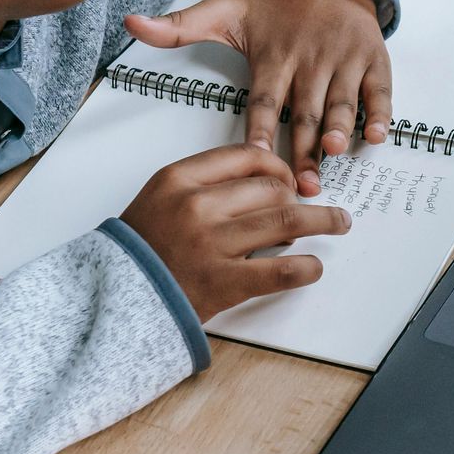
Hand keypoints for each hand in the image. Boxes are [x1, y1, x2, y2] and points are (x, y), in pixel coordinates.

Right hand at [119, 143, 350, 320]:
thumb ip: (206, 182)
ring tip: (338, 223)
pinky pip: (280, 271)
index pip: (246, 156)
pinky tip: (314, 267)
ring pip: (285, 220)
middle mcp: (196, 206)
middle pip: (270, 188)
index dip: (278, 166)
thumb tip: (266, 181)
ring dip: (321, 220)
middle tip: (307, 211)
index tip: (289, 179)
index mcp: (179, 179)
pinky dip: (306, 268)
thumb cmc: (143, 249)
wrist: (116, 297)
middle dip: (297, 198)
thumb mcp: (162, 198)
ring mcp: (211, 245)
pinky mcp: (223, 283)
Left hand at [124, 0, 390, 195]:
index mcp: (273, 55)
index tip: (254, 158)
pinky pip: (379, 89)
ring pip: (341, 101)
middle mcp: (309, 59)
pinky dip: (380, 111)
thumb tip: (131, 24)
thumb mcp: (223, 10)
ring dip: (339, 127)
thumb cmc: (273, 5)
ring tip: (335, 152)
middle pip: (304, 111)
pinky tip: (377, 135)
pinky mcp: (372, 58)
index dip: (260, 130)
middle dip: (303, 147)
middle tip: (301, 183)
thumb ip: (179, 27)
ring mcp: (343, 59)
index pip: (263, 100)